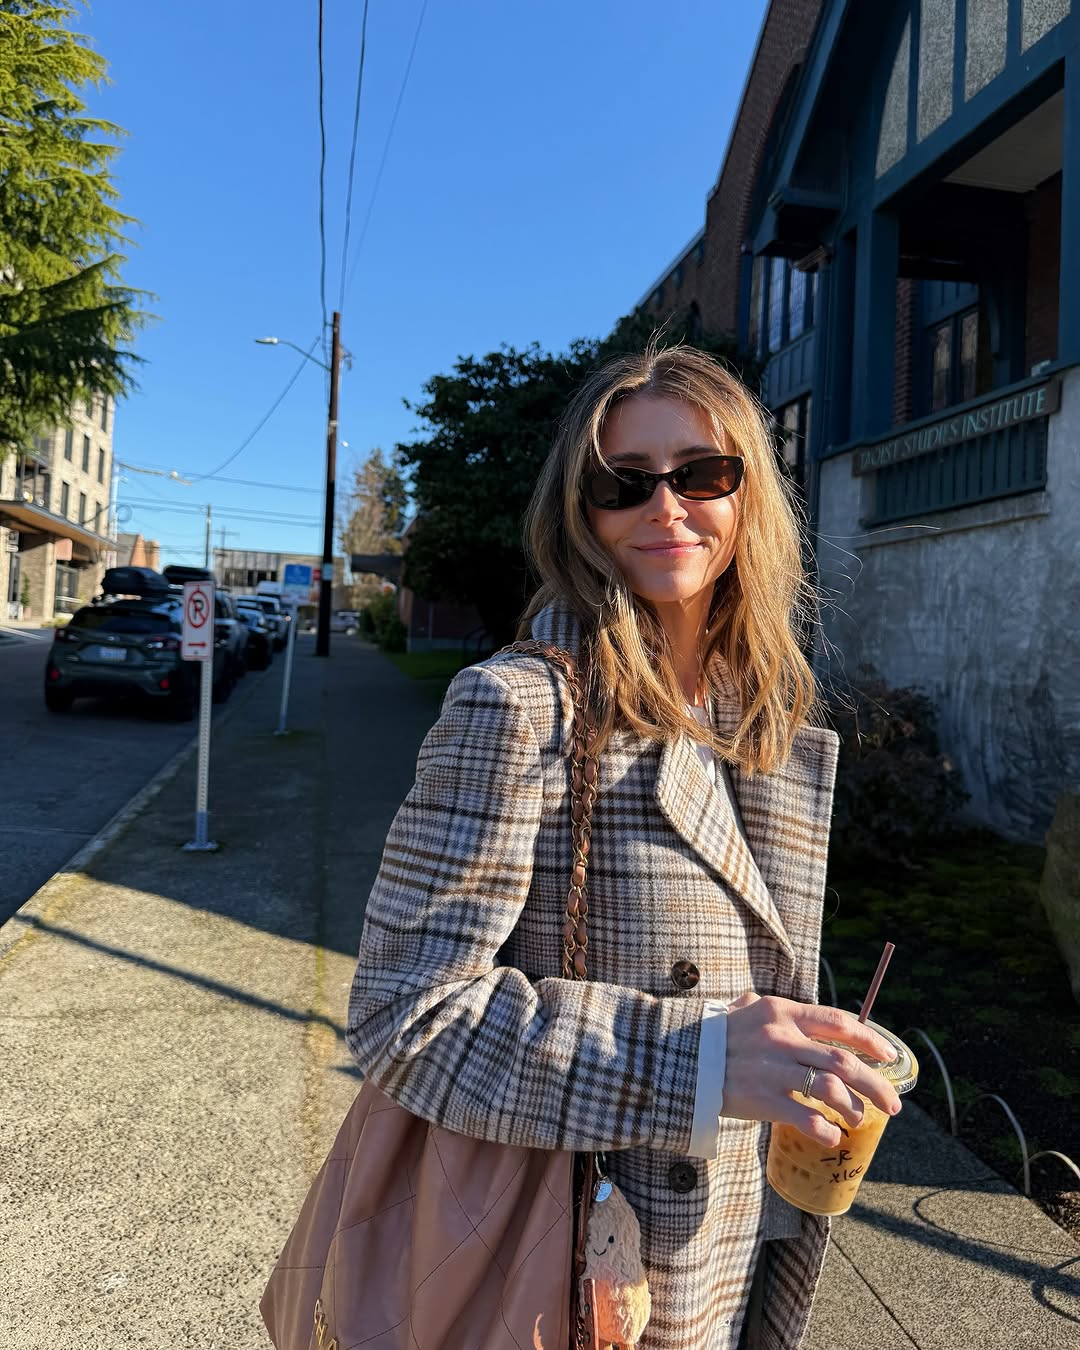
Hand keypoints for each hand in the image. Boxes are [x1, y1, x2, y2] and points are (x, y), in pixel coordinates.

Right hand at [719, 992, 902, 1146]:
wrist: (680, 1059)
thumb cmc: (711, 1034)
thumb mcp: (739, 1009)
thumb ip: (760, 1006)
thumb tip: (768, 1004)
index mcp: (781, 1013)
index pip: (838, 1022)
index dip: (870, 1040)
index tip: (889, 1055)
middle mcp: (782, 1039)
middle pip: (844, 1061)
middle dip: (875, 1085)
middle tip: (893, 1103)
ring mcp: (774, 1070)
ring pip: (831, 1090)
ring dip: (852, 1108)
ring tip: (858, 1118)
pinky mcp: (763, 1100)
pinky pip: (807, 1118)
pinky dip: (826, 1130)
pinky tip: (832, 1135)